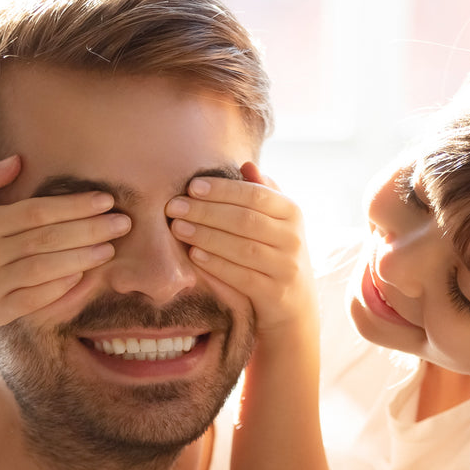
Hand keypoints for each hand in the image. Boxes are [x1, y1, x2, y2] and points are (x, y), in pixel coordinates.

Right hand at [0, 156, 130, 343]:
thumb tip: (17, 160)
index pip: (36, 212)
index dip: (73, 206)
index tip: (104, 200)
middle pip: (46, 239)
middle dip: (89, 230)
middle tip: (123, 223)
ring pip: (45, 269)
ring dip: (82, 258)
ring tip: (111, 248)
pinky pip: (37, 299)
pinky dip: (62, 287)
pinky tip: (86, 276)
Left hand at [166, 162, 316, 337]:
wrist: (295, 305)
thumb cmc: (276, 254)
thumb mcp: (276, 222)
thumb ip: (263, 194)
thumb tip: (246, 165)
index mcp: (292, 212)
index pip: (255, 195)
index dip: (223, 190)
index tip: (192, 187)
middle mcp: (293, 238)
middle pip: (245, 220)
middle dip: (206, 212)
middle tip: (174, 207)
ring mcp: (286, 267)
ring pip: (242, 248)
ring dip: (206, 236)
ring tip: (178, 228)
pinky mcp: (275, 294)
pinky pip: (242, 277)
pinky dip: (216, 264)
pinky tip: (194, 255)